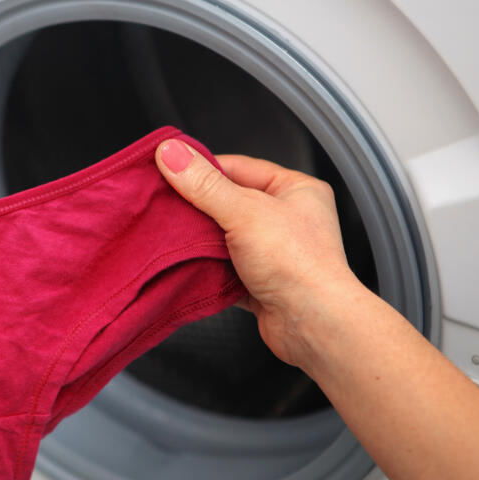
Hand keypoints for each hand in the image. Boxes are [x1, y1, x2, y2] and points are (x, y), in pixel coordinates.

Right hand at [155, 139, 366, 368]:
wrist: (313, 324)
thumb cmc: (299, 265)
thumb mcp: (244, 212)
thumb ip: (204, 184)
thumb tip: (172, 155)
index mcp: (296, 190)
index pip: (239, 167)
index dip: (203, 168)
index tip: (170, 169)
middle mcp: (288, 218)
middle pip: (228, 202)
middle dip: (197, 207)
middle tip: (165, 205)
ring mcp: (274, 252)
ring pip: (224, 237)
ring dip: (200, 240)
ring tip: (174, 236)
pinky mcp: (260, 282)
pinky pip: (224, 268)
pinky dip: (207, 268)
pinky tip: (189, 266)